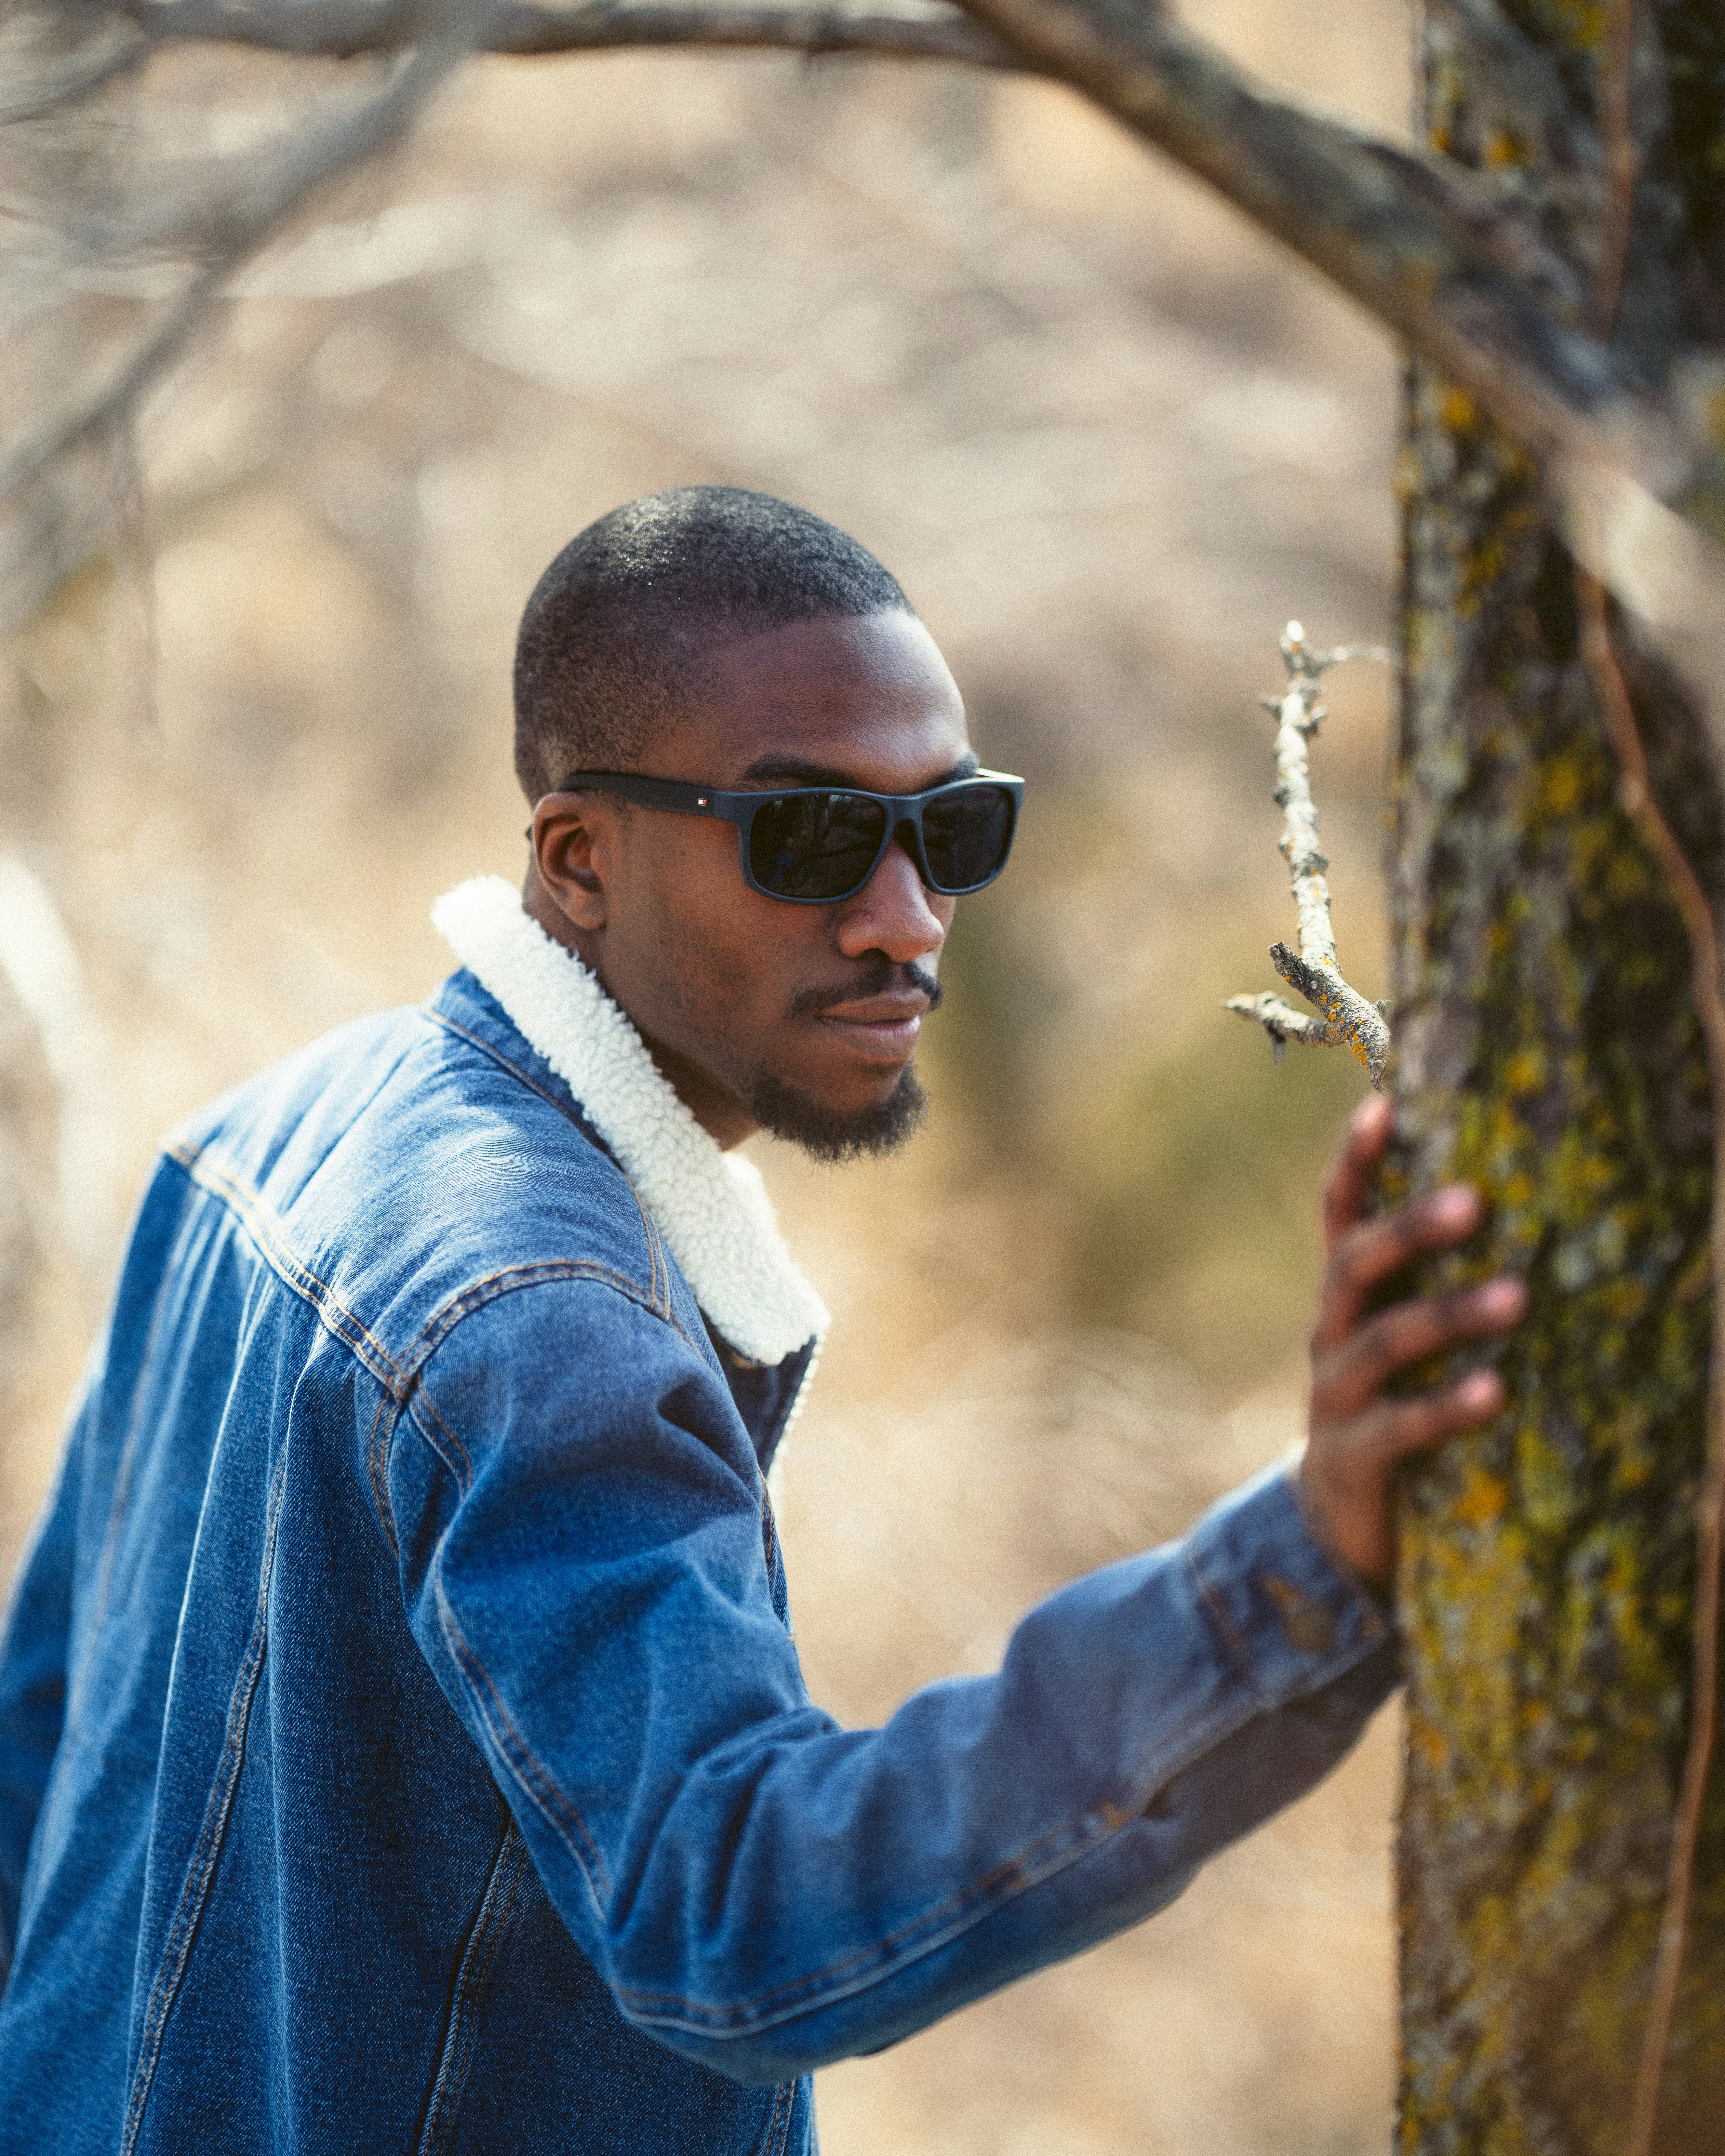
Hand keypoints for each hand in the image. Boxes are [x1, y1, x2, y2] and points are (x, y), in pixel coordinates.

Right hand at [1300, 1092, 1526, 1589]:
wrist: (1332, 1523)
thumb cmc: (1388, 1407)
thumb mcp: (1398, 1340)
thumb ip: (1427, 1287)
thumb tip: (1514, 1209)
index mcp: (1343, 1299)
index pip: (1340, 1214)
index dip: (1356, 1161)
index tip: (1384, 1104)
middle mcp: (1329, 1335)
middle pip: (1355, 1265)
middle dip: (1410, 1227)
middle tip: (1476, 1199)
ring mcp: (1333, 1396)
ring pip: (1380, 1342)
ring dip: (1446, 1314)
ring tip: (1515, 1296)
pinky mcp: (1348, 1457)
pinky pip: (1396, 1427)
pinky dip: (1444, 1407)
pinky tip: (1494, 1391)